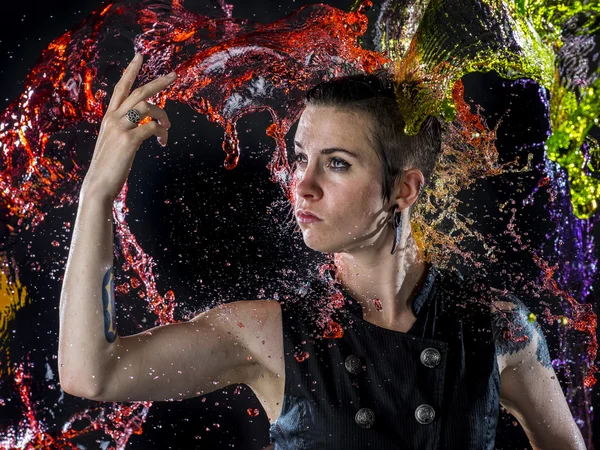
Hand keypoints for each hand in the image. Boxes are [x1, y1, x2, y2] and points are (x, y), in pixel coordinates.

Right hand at [82, 53, 175, 201]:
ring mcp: (119, 128)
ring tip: (167, 129)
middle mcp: (112, 118)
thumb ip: (124, 129)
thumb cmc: (108, 166)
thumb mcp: (113, 142)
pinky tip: (163, 141)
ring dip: (163, 116)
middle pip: (139, 92)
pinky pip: (152, 128)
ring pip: (147, 107)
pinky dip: (161, 132)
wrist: (97, 185)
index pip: (120, 88)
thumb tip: (144, 126)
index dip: (131, 71)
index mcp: (109, 117)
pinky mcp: (128, 140)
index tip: (140, 56)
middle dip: (158, 82)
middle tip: (174, 75)